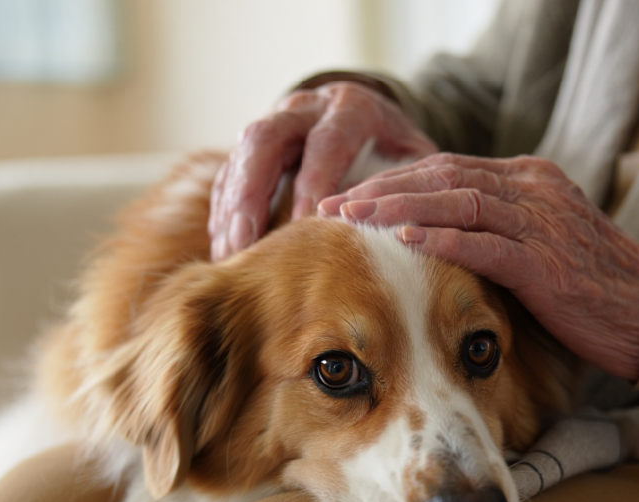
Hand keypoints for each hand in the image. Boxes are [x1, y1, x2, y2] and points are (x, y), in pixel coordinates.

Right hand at [208, 81, 436, 260]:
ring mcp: (273, 125)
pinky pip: (229, 176)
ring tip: (228, 256)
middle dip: (252, 193)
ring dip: (231, 209)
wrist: (368, 116)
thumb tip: (403, 227)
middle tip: (245, 242)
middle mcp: (305, 110)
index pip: (327, 143)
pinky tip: (223, 248)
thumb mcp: (415, 157)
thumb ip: (408, 184)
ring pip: (240, 158)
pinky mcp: (254, 148)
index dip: (314, 183)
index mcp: (349, 108)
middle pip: (266, 139)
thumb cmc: (395, 147)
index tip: (304, 226)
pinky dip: (224, 213)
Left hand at [318, 154, 638, 380]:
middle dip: (381, 189)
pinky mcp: (546, 260)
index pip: (446, 168)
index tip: (349, 196)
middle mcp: (532, 189)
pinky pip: (485, 241)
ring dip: (398, 207)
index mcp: (527, 180)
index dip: (393, 180)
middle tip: (332, 203)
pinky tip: (404, 238)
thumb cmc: (588, 286)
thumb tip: (435, 238)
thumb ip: (494, 229)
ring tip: (352, 218)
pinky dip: (442, 237)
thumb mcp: (538, 244)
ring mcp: (541, 221)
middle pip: (442, 175)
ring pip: (457, 199)